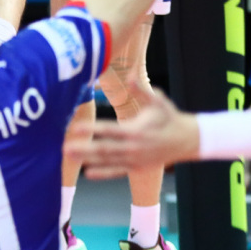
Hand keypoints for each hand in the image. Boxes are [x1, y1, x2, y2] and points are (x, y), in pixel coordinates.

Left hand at [65, 87, 199, 178]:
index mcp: (136, 130)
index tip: (76, 128)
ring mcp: (134, 160)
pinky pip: (117, 172)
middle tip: (65, 148)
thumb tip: (131, 76)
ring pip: (107, 161)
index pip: (109, 130)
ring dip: (88, 160)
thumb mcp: (158, 101)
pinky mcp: (136, 168)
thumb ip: (142, 91)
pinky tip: (88, 173)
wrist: (185, 140)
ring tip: (70, 157)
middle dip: (84, 148)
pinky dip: (103, 173)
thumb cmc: (169, 118)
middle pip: (104, 149)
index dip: (92, 130)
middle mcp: (133, 148)